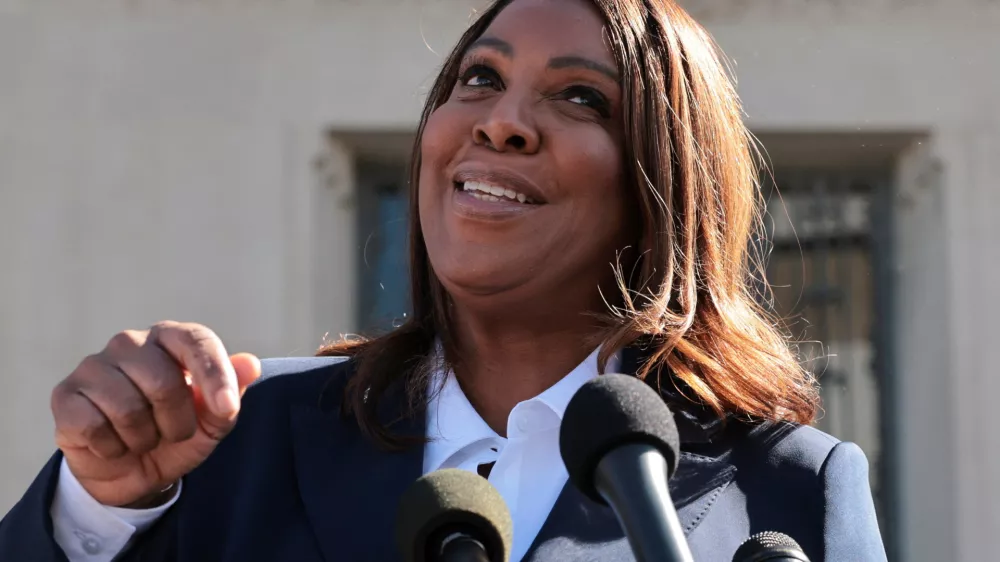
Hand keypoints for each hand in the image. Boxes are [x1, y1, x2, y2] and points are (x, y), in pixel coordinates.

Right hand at [51, 321, 260, 506]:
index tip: (226, 410)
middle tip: (173, 433)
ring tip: (143, 438)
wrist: (132, 470)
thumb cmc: (176, 434)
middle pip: (164, 383)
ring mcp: (93, 366)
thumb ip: (232, 393)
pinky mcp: (65, 395)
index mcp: (170, 338)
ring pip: (128, 409)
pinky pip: (94, 426)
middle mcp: (130, 343)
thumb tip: (251, 364)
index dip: (215, 376)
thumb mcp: (213, 421)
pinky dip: (113, 448)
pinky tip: (113, 443)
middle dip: (177, 423)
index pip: (196, 341)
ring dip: (144, 439)